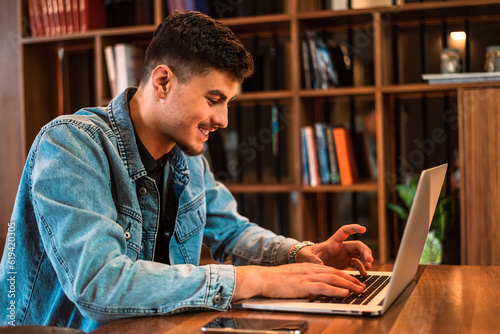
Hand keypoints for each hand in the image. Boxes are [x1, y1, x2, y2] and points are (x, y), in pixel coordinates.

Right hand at [232, 263, 365, 301]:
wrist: (262, 277)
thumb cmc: (274, 280)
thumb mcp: (293, 276)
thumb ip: (304, 280)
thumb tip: (314, 287)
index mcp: (308, 267)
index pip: (331, 270)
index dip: (345, 275)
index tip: (354, 281)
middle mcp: (310, 270)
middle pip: (336, 273)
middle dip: (351, 279)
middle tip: (363, 286)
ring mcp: (307, 277)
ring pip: (334, 279)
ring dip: (349, 284)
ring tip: (360, 290)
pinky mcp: (303, 285)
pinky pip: (324, 287)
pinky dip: (336, 290)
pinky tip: (345, 293)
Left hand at [295, 224, 373, 275]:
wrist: (305, 263)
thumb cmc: (305, 255)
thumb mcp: (305, 256)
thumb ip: (312, 259)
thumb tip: (320, 265)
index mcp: (332, 243)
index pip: (344, 231)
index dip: (353, 228)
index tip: (363, 228)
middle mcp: (340, 247)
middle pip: (357, 245)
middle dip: (365, 251)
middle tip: (370, 260)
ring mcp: (343, 255)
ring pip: (359, 254)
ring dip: (366, 259)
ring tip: (369, 267)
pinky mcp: (344, 263)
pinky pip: (356, 264)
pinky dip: (361, 269)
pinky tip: (364, 274)